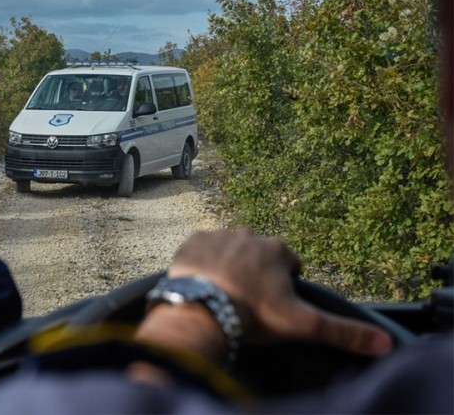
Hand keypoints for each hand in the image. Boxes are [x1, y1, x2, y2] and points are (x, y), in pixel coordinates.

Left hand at [168, 229, 392, 356]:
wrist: (201, 311)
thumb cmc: (254, 316)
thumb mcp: (303, 325)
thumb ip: (345, 332)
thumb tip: (386, 343)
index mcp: (277, 248)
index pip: (289, 264)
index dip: (284, 286)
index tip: (272, 304)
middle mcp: (248, 233)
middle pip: (258, 255)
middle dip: (256, 274)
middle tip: (247, 302)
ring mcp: (218, 235)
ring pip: (229, 250)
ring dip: (229, 266)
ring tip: (223, 295)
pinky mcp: (191, 241)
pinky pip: (201, 249)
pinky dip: (202, 264)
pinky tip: (202, 284)